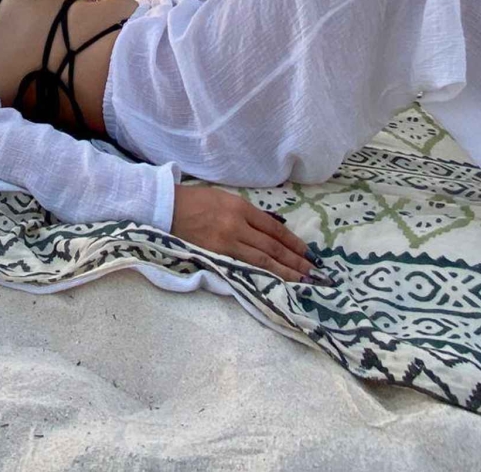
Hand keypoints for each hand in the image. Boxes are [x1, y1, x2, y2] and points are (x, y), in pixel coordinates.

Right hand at [170, 185, 314, 281]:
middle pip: (273, 246)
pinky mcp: (216, 255)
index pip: (275, 229)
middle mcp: (238, 225)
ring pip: (263, 260)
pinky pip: (244, 267)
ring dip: (285, 271)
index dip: (293, 242)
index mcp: (241, 207)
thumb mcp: (225, 199)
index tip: (308, 253)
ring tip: (301, 280)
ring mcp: (226, 242)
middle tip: (314, 272)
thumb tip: (271, 229)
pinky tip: (274, 281)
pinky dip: (262, 275)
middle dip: (295, 260)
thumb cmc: (195, 201)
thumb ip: (247, 214)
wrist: (166, 208)